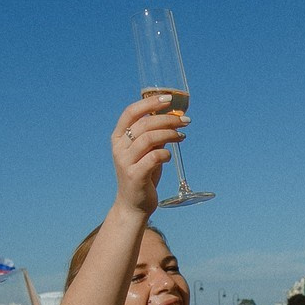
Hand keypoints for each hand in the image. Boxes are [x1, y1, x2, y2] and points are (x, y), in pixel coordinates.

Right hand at [110, 94, 188, 215]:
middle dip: (168, 119)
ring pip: (149, 138)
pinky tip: (170, 156)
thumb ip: (155, 135)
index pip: (131, 112)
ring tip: (182, 136)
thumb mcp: (147, 151)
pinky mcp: (134, 176)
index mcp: (118, 137)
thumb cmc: (142, 174)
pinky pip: (154, 157)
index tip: (168, 99)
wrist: (133, 205)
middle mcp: (119, 148)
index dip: (149, 103)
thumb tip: (174, 117)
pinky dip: (166, 153)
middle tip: (185, 121)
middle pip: (145, 124)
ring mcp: (125, 162)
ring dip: (170, 134)